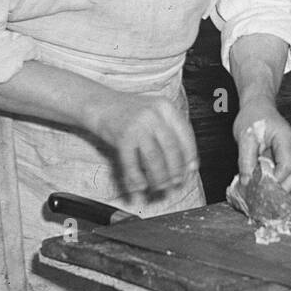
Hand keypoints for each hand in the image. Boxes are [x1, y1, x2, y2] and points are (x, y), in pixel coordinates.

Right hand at [84, 90, 198, 197]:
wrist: (98, 103)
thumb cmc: (129, 112)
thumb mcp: (154, 113)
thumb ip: (170, 131)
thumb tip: (189, 162)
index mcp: (166, 107)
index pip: (185, 134)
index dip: (190, 155)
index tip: (191, 169)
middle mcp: (153, 114)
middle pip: (171, 148)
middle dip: (175, 170)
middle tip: (176, 183)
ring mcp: (137, 125)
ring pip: (154, 158)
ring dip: (159, 177)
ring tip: (160, 187)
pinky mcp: (122, 136)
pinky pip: (132, 163)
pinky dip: (136, 178)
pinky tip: (140, 186)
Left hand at [233, 100, 290, 190]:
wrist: (258, 106)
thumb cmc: (254, 116)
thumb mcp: (245, 137)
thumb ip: (245, 160)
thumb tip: (247, 181)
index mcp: (286, 139)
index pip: (287, 166)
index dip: (276, 180)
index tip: (262, 188)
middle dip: (280, 189)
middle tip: (263, 196)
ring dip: (279, 186)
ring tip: (262, 191)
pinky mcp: (287, 155)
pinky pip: (286, 173)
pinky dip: (276, 180)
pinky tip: (264, 183)